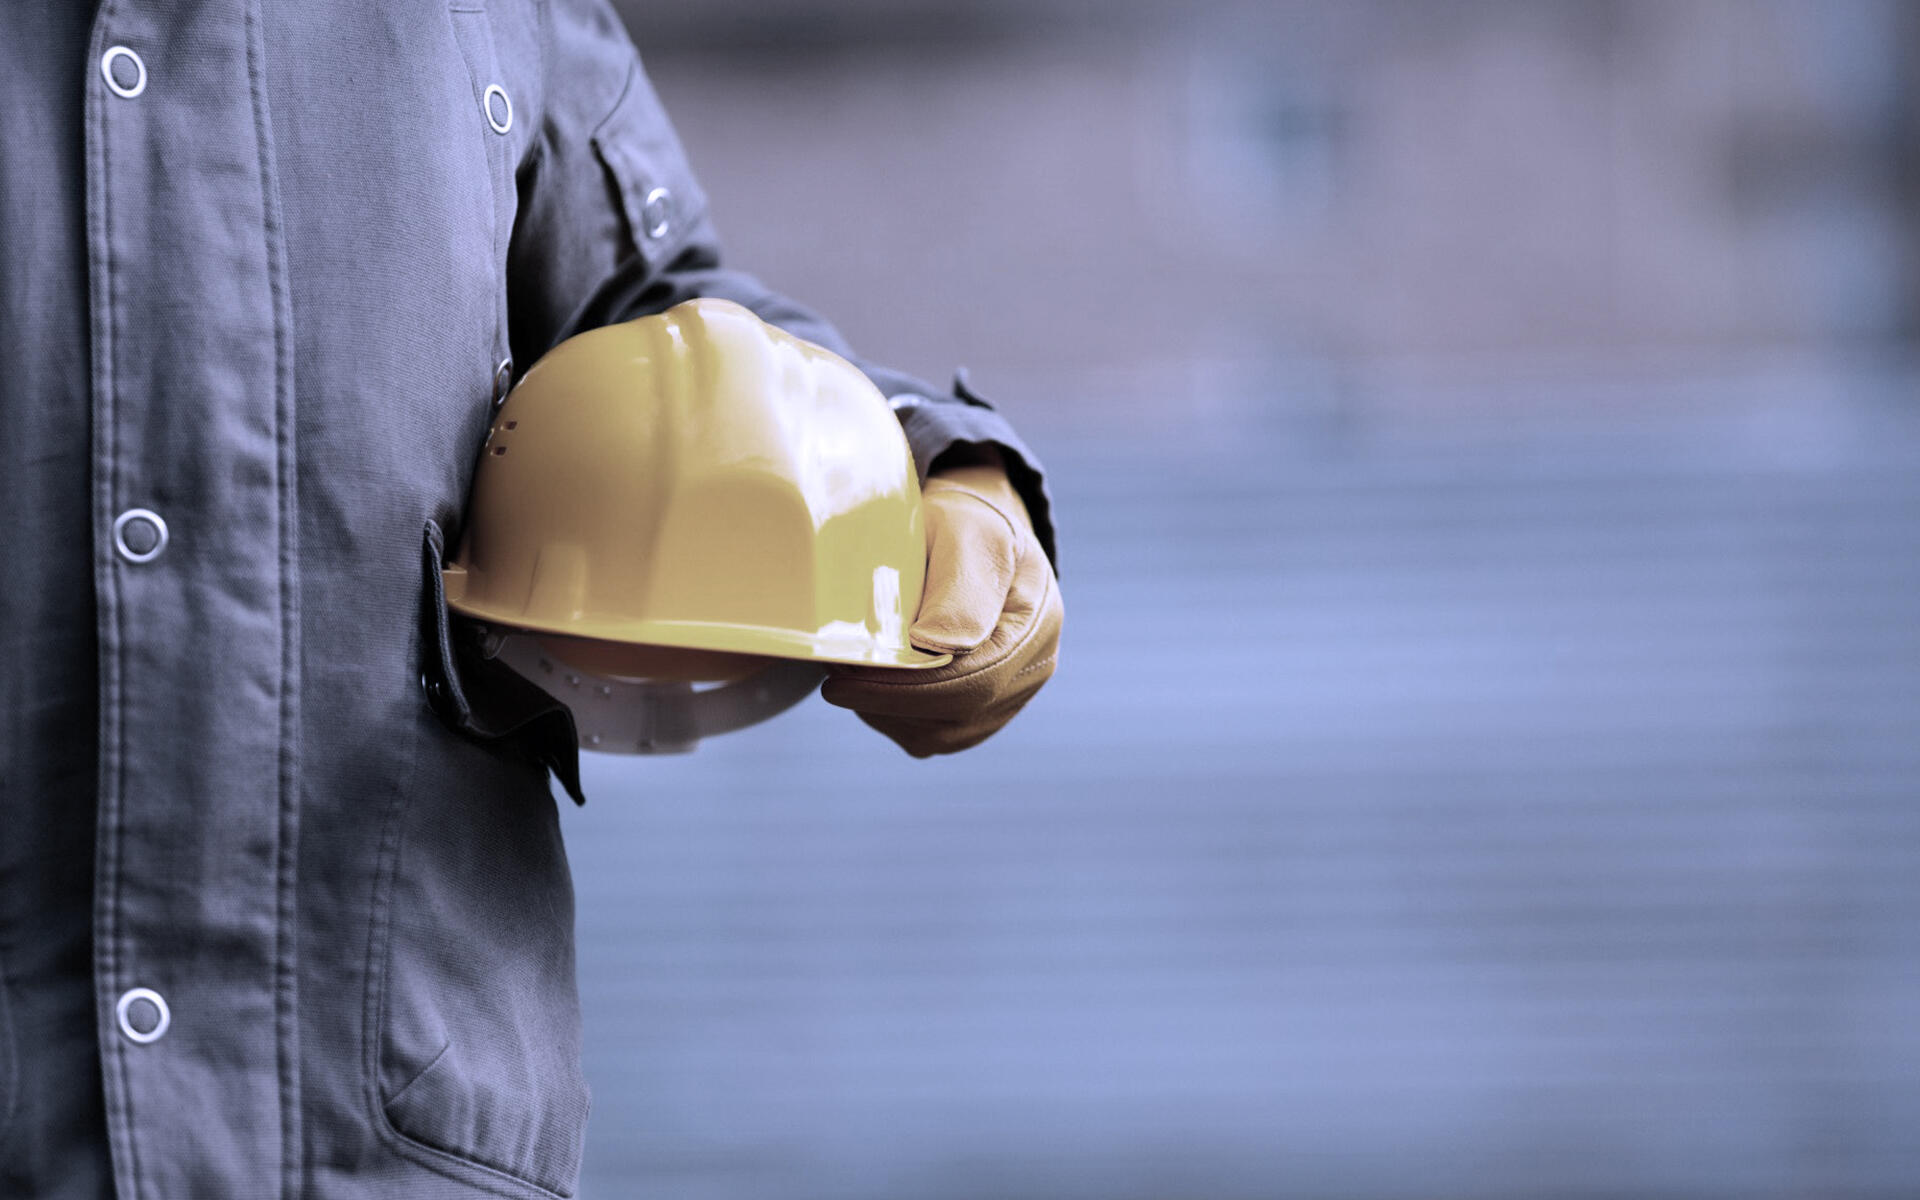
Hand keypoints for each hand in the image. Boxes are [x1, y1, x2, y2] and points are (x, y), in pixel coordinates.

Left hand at [821, 458, 1061, 756]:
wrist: (969, 536)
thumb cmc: (962, 527)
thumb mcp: (965, 535)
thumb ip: (960, 590)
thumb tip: (939, 646)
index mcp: (1036, 623)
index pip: (976, 680)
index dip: (908, 688)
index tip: (847, 679)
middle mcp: (1031, 670)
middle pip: (960, 715)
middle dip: (888, 701)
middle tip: (834, 681)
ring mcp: (1008, 697)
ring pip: (941, 734)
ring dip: (888, 711)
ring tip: (853, 673)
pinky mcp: (979, 713)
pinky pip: (932, 735)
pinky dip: (894, 716)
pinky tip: (874, 683)